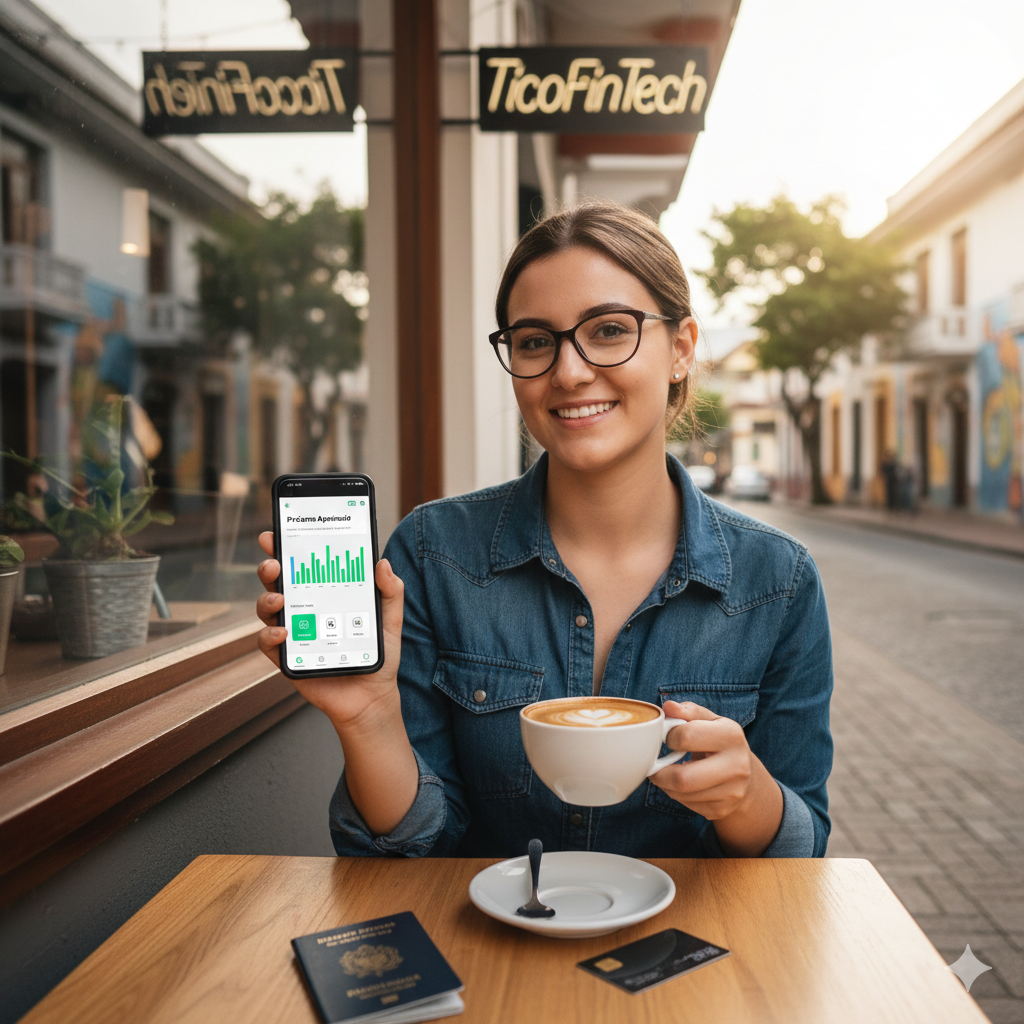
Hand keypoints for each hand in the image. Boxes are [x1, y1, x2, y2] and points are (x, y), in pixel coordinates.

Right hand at [255, 531, 405, 730]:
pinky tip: (283, 633)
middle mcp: (303, 609)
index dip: (285, 548)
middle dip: (269, 567)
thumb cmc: (375, 655)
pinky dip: (270, 636)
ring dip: (267, 600)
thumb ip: (390, 592)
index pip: (301, 566)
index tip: (275, 534)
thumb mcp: (390, 620)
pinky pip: (268, 644)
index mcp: (324, 594)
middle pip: (277, 582)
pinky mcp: (287, 658)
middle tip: (274, 563)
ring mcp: (292, 632)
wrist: (371, 696)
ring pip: (267, 609)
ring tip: (280, 598)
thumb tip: (382, 562)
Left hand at [651, 700, 783, 855]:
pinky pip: (687, 805)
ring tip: (667, 772)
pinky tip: (681, 784)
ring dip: (665, 784)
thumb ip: (688, 711)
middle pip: (683, 779)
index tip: (667, 737)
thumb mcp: (709, 720)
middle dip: (660, 773)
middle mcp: (737, 766)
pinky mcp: (723, 809)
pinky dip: (676, 795)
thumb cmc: (719, 740)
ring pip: (682, 794)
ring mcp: (732, 792)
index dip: (668, 736)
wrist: (745, 772)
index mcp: (731, 735)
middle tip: (654, 765)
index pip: (686, 737)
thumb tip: (668, 707)